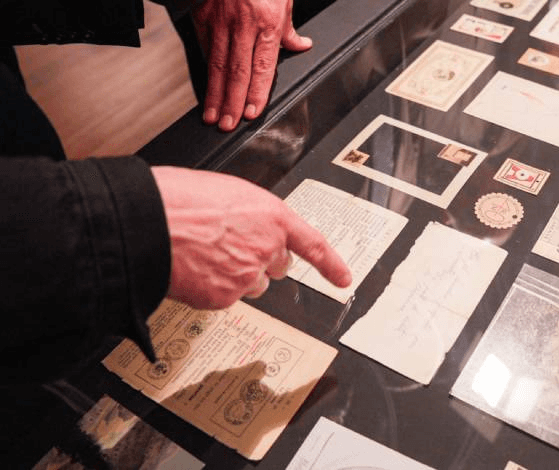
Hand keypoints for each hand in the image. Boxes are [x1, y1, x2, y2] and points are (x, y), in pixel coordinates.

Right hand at [151, 167, 350, 308]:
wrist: (145, 221)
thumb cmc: (175, 198)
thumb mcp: (224, 193)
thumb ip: (248, 215)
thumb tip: (245, 228)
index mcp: (271, 215)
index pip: (313, 243)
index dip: (331, 264)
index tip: (344, 279)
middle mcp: (267, 247)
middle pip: (278, 266)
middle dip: (261, 260)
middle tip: (230, 248)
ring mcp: (247, 275)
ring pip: (252, 285)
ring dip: (236, 276)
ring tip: (205, 256)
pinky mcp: (226, 297)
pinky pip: (225, 298)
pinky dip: (211, 288)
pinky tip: (193, 270)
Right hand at [193, 0, 311, 131]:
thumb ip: (289, 28)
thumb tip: (301, 45)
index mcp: (267, 22)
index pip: (263, 67)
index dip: (257, 93)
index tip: (251, 113)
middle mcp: (243, 25)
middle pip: (237, 71)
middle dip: (232, 102)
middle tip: (227, 125)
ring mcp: (220, 21)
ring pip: (216, 64)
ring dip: (214, 94)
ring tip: (212, 116)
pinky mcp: (203, 17)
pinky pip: (204, 48)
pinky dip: (204, 71)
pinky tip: (204, 89)